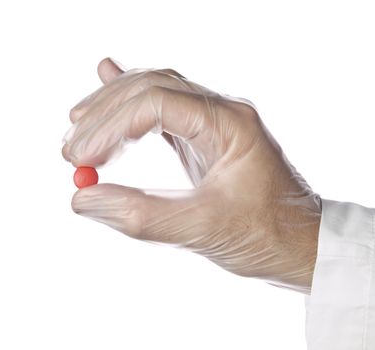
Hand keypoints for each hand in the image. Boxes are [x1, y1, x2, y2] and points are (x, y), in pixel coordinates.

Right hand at [62, 58, 321, 293]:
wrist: (304, 244)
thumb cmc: (268, 236)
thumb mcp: (203, 230)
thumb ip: (141, 216)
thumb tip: (82, 198)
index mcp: (231, 123)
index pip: (157, 103)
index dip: (110, 126)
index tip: (79, 158)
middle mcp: (224, 112)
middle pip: (152, 87)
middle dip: (106, 113)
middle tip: (71, 149)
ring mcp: (216, 122)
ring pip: (156, 92)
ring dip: (115, 106)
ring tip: (78, 123)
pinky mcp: (207, 139)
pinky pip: (166, 109)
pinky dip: (134, 104)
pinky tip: (110, 80)